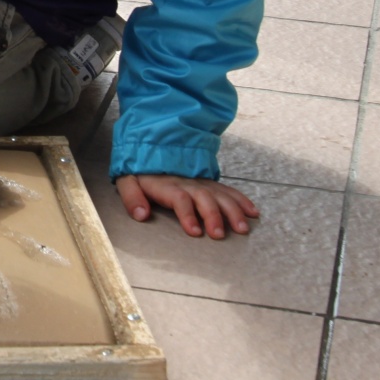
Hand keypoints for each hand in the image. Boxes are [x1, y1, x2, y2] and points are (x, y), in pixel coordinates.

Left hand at [116, 174, 258, 238]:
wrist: (154, 145)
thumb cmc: (141, 170)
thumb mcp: (127, 180)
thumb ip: (132, 197)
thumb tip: (141, 214)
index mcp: (167, 185)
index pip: (179, 199)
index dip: (187, 215)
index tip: (195, 231)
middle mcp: (188, 183)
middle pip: (204, 198)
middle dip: (214, 216)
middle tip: (220, 234)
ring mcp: (201, 182)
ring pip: (221, 195)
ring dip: (233, 211)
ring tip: (242, 228)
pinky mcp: (210, 183)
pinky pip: (229, 191)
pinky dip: (242, 201)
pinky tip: (252, 212)